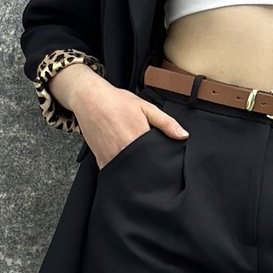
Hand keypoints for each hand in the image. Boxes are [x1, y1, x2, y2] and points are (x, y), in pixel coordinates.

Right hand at [73, 78, 188, 168]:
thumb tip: (183, 135)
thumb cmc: (117, 101)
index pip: (156, 159)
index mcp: (138, 138)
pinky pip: (115, 172)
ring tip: (139, 162)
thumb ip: (166, 123)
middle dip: (151, 169)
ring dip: (136, 171)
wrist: (89, 99)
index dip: (163, 163)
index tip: (167, 164)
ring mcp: (111, 157)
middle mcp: (124, 151)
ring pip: (129, 173)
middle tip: (154, 163)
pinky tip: (126, 165)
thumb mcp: (146, 107)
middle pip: (143, 168)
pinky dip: (122, 171)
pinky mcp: (101, 160)